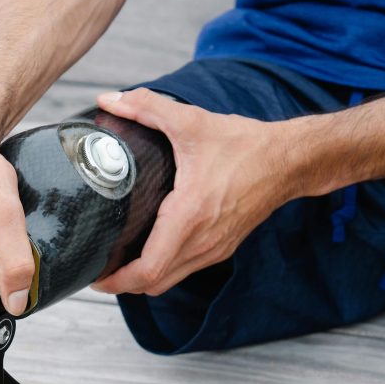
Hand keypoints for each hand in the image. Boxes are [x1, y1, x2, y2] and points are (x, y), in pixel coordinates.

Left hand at [91, 88, 296, 295]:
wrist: (289, 161)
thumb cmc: (245, 145)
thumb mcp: (191, 121)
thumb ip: (146, 107)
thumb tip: (109, 99)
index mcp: (190, 216)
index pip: (148, 269)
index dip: (117, 280)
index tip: (95, 276)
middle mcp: (202, 241)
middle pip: (154, 283)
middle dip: (122, 284)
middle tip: (98, 270)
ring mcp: (214, 248)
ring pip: (170, 281)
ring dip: (142, 278)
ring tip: (117, 263)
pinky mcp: (222, 247)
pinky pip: (185, 269)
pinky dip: (163, 269)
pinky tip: (148, 250)